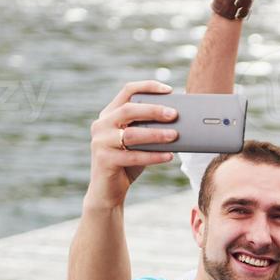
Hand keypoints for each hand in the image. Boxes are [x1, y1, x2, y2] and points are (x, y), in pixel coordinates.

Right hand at [85, 81, 177, 208]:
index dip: (148, 87)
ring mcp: (100, 142)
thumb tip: (178, 120)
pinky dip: (153, 156)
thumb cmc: (127, 163)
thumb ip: (148, 128)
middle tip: (175, 114)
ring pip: (132, 134)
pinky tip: (169, 156)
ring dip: (156, 134)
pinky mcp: (104, 160)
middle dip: (154, 110)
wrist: (107, 192)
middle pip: (129, 110)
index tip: (169, 90)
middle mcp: (101, 125)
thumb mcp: (137, 142)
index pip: (127, 91)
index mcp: (109, 114)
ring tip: (175, 135)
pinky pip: (133, 156)